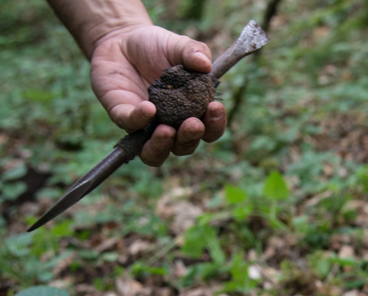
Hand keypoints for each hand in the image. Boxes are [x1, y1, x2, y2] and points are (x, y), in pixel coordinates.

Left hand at [90, 25, 226, 165]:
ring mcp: (146, 126)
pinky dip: (139, 120)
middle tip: (193, 123)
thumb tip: (206, 65)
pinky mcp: (123, 116)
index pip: (209, 130)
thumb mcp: (179, 45)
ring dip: (163, 146)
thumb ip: (195, 52)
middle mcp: (171, 125)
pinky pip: (131, 127)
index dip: (215, 124)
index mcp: (192, 113)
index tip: (215, 107)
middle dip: (191, 137)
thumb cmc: (156, 47)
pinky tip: (148, 107)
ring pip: (156, 153)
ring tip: (167, 131)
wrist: (121, 39)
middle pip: (185, 146)